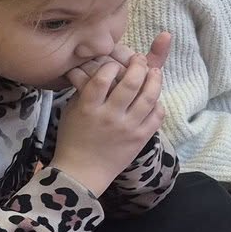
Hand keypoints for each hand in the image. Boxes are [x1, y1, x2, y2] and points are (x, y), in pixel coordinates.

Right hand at [54, 42, 167, 192]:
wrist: (82, 171)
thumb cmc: (74, 137)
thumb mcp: (72, 111)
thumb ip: (85, 90)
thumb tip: (99, 67)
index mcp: (88, 108)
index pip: (102, 78)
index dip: (111, 65)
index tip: (115, 62)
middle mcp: (110, 116)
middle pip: (131, 84)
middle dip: (139, 66)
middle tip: (140, 60)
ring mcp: (128, 128)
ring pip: (149, 97)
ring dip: (155, 80)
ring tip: (154, 72)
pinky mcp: (141, 138)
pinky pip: (157, 115)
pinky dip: (158, 103)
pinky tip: (155, 97)